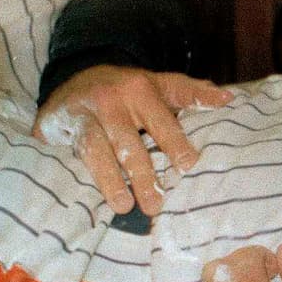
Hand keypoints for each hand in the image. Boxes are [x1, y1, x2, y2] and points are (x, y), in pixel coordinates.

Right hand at [34, 65, 229, 214]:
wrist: (74, 74)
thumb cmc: (127, 89)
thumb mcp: (160, 84)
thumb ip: (191, 93)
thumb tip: (228, 98)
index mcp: (140, 90)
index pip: (161, 121)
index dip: (174, 143)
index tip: (188, 166)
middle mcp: (109, 100)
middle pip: (127, 141)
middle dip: (141, 173)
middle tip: (156, 204)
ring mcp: (80, 113)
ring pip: (95, 149)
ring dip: (108, 179)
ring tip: (122, 206)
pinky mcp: (53, 126)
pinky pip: (65, 153)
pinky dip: (72, 174)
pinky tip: (81, 195)